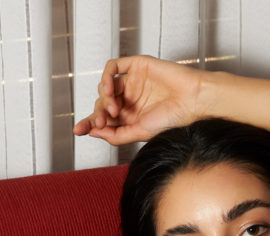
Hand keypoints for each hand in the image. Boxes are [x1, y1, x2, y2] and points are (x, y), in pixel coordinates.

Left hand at [73, 55, 204, 144]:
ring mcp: (133, 82)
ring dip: (103, 98)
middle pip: (102, 104)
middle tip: (101, 121)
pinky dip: (106, 77)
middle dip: (98, 113)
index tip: (78, 130)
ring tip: (113, 109)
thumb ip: (116, 134)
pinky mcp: (137, 66)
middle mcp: (131, 99)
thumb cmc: (173, 119)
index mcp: (131, 117)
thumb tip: (94, 132)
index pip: (104, 119)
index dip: (90, 124)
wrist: (191, 103)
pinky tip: (108, 89)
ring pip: (106, 86)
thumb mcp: (139, 133)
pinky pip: (113, 67)